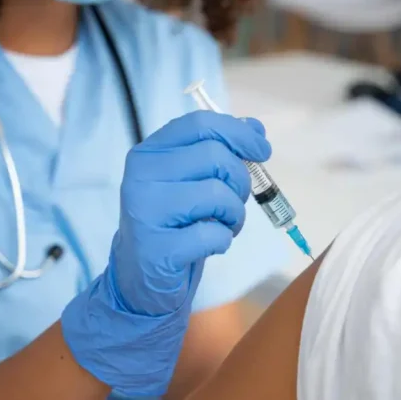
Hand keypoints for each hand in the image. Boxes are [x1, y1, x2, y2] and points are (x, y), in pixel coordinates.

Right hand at [113, 111, 269, 315]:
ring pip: (218, 194)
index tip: (261, 151)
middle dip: (239, 180)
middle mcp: (141, 176)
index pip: (200, 125)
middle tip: (235, 202)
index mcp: (148, 153)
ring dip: (235, 214)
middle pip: (214, 156)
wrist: (139, 275)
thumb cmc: (171, 222)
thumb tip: (256, 129)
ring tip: (224, 225)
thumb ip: (218, 151)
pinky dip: (223, 240)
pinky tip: (209, 245)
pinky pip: (213, 234)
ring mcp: (146, 212)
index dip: (238, 133)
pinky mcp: (158, 248)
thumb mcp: (189, 181)